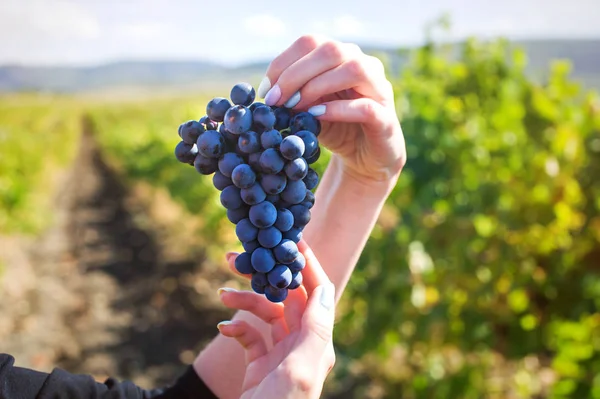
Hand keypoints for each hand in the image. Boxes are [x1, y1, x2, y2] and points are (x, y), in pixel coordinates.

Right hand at [217, 241, 335, 398]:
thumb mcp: (299, 371)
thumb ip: (314, 330)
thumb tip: (325, 290)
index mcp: (317, 343)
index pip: (317, 292)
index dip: (305, 264)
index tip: (289, 239)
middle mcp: (302, 345)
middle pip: (287, 298)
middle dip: (264, 275)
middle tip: (237, 256)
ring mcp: (280, 355)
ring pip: (265, 313)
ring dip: (244, 300)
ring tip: (221, 293)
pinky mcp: (259, 365)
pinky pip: (249, 336)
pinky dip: (236, 328)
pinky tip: (222, 329)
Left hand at [257, 35, 406, 184]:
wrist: (364, 161)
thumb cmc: (336, 129)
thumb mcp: (308, 110)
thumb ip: (293, 96)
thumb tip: (270, 92)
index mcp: (342, 57)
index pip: (310, 42)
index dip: (282, 63)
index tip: (265, 91)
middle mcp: (365, 65)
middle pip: (330, 50)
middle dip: (295, 74)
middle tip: (275, 100)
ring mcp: (379, 90)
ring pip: (353, 69)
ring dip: (317, 86)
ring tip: (295, 107)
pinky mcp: (387, 119)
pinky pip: (365, 106)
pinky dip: (338, 110)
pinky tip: (316, 117)